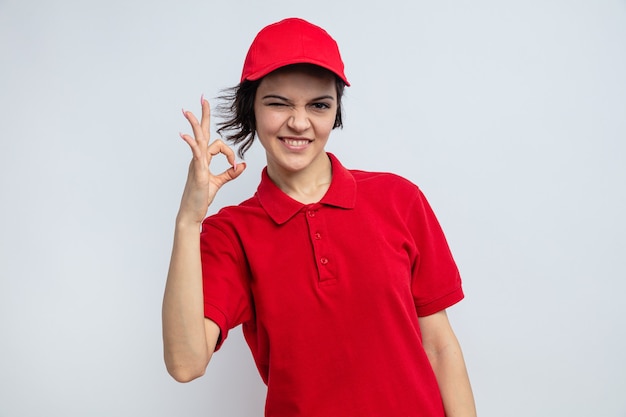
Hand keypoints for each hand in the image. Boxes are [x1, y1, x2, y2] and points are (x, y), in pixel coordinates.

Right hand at [177, 96, 245, 224]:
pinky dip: (192, 145)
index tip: (234, 165)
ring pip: (197, 140)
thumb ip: (230, 173)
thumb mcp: (219, 182)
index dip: (229, 152)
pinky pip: (195, 156)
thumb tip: (242, 165)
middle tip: (203, 99)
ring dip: (194, 125)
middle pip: (202, 132)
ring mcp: (196, 164)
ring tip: (188, 111)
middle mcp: (198, 158)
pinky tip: (187, 137)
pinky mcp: (197, 172)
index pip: (218, 145)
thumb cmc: (201, 197)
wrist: (192, 212)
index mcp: (203, 159)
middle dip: (204, 115)